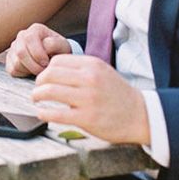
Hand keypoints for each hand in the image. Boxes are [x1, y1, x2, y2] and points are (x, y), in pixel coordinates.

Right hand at [5, 23, 71, 76]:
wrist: (55, 58)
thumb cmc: (59, 51)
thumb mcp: (63, 46)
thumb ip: (54, 44)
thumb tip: (44, 46)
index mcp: (36, 29)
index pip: (30, 39)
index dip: (39, 55)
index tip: (47, 63)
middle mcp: (22, 35)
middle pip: (21, 52)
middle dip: (34, 65)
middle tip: (43, 70)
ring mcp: (14, 47)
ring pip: (16, 63)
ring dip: (29, 70)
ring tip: (40, 70)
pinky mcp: (10, 59)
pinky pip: (12, 70)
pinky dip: (23, 74)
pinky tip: (32, 71)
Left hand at [32, 54, 149, 144]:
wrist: (141, 115)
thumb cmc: (118, 94)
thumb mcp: (102, 71)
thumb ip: (81, 68)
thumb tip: (54, 69)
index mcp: (92, 65)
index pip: (57, 61)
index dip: (46, 69)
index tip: (44, 77)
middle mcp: (89, 79)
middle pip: (50, 74)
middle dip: (39, 82)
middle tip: (37, 88)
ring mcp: (88, 99)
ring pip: (50, 91)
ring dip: (38, 95)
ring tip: (36, 98)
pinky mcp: (87, 118)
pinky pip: (58, 113)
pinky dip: (45, 113)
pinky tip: (42, 113)